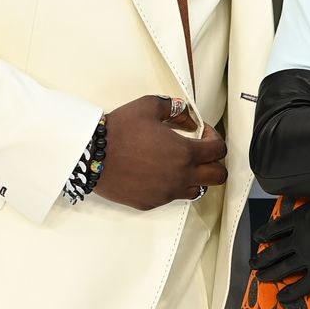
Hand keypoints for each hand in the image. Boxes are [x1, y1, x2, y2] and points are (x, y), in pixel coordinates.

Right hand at [93, 95, 226, 209]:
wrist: (90, 155)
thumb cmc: (119, 130)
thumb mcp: (150, 106)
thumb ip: (176, 109)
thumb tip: (189, 119)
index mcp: (184, 153)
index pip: (219, 150)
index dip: (215, 138)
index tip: (202, 133)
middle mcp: (180, 176)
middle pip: (218, 176)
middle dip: (214, 162)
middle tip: (200, 152)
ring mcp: (166, 192)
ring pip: (198, 190)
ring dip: (196, 177)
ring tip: (180, 164)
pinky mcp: (151, 202)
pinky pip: (171, 197)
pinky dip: (172, 185)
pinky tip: (158, 172)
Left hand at [253, 194, 309, 305]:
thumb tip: (302, 206)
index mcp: (298, 220)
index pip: (274, 229)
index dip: (264, 234)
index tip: (257, 238)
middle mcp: (298, 239)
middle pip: (274, 251)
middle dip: (261, 259)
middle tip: (252, 264)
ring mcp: (307, 257)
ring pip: (282, 268)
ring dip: (269, 274)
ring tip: (260, 278)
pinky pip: (302, 285)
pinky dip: (290, 293)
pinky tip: (281, 298)